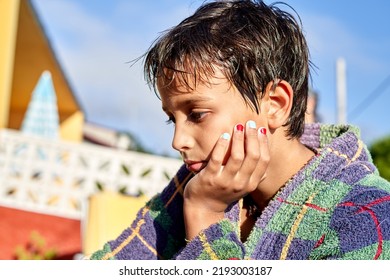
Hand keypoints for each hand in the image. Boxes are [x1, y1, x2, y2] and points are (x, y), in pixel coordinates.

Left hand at [183, 120, 269, 239]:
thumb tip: (265, 157)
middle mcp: (241, 184)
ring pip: (237, 157)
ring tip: (238, 126)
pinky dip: (222, 146)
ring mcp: (225, 182)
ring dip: (239, 139)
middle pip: (253, 157)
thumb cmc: (223, 192)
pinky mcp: (210, 179)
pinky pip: (218, 159)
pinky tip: (223, 135)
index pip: (264, 161)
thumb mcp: (242, 186)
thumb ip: (253, 174)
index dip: (264, 143)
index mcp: (251, 184)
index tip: (261, 130)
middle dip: (252, 137)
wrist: (203, 208)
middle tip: (250, 123)